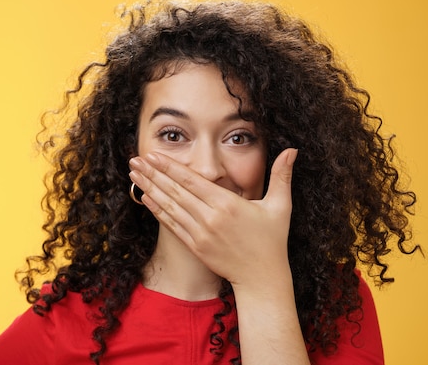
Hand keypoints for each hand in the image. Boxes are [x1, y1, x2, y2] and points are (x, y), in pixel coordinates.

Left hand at [128, 148, 297, 288]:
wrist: (262, 279)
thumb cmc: (272, 241)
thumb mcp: (281, 207)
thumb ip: (282, 176)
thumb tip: (293, 149)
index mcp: (227, 204)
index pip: (192, 180)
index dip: (170, 167)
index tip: (153, 155)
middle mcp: (210, 218)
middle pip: (175, 191)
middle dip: (153, 174)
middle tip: (134, 160)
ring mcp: (200, 233)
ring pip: (170, 206)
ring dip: (149, 189)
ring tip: (133, 175)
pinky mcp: (195, 246)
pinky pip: (172, 225)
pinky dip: (157, 210)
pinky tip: (145, 198)